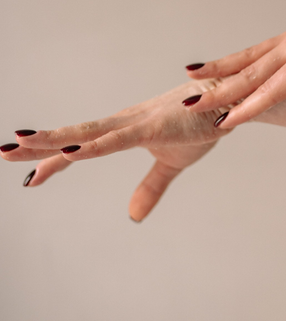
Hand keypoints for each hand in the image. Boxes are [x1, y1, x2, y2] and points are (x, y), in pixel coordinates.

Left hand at [0, 80, 231, 220]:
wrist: (227, 104)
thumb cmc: (199, 126)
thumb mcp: (171, 164)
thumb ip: (150, 188)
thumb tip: (132, 216)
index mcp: (127, 131)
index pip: (83, 147)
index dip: (55, 160)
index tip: (29, 175)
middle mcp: (124, 123)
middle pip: (75, 137)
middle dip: (40, 146)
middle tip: (4, 152)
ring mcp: (136, 124)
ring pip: (88, 135)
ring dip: (54, 141)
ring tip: (21, 144)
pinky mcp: (153, 128)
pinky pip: (118, 140)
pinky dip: (93, 146)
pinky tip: (71, 152)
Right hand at [185, 0, 285, 127]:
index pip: (273, 89)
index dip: (248, 108)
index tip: (221, 121)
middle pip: (250, 72)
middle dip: (220, 89)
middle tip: (189, 102)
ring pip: (250, 56)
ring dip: (222, 68)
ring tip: (193, 74)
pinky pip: (262, 48)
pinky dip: (242, 57)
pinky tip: (236, 62)